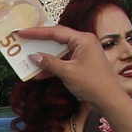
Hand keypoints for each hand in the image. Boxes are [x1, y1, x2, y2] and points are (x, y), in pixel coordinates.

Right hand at [13, 25, 131, 112]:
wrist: (109, 99)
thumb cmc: (92, 84)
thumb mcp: (67, 73)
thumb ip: (49, 62)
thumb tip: (33, 56)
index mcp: (83, 39)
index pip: (56, 32)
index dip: (36, 32)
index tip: (21, 32)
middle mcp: (84, 42)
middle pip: (57, 39)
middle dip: (39, 42)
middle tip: (23, 41)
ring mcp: (83, 53)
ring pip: (59, 52)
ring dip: (45, 57)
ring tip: (28, 59)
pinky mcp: (82, 63)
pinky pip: (64, 61)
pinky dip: (53, 67)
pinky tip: (39, 74)